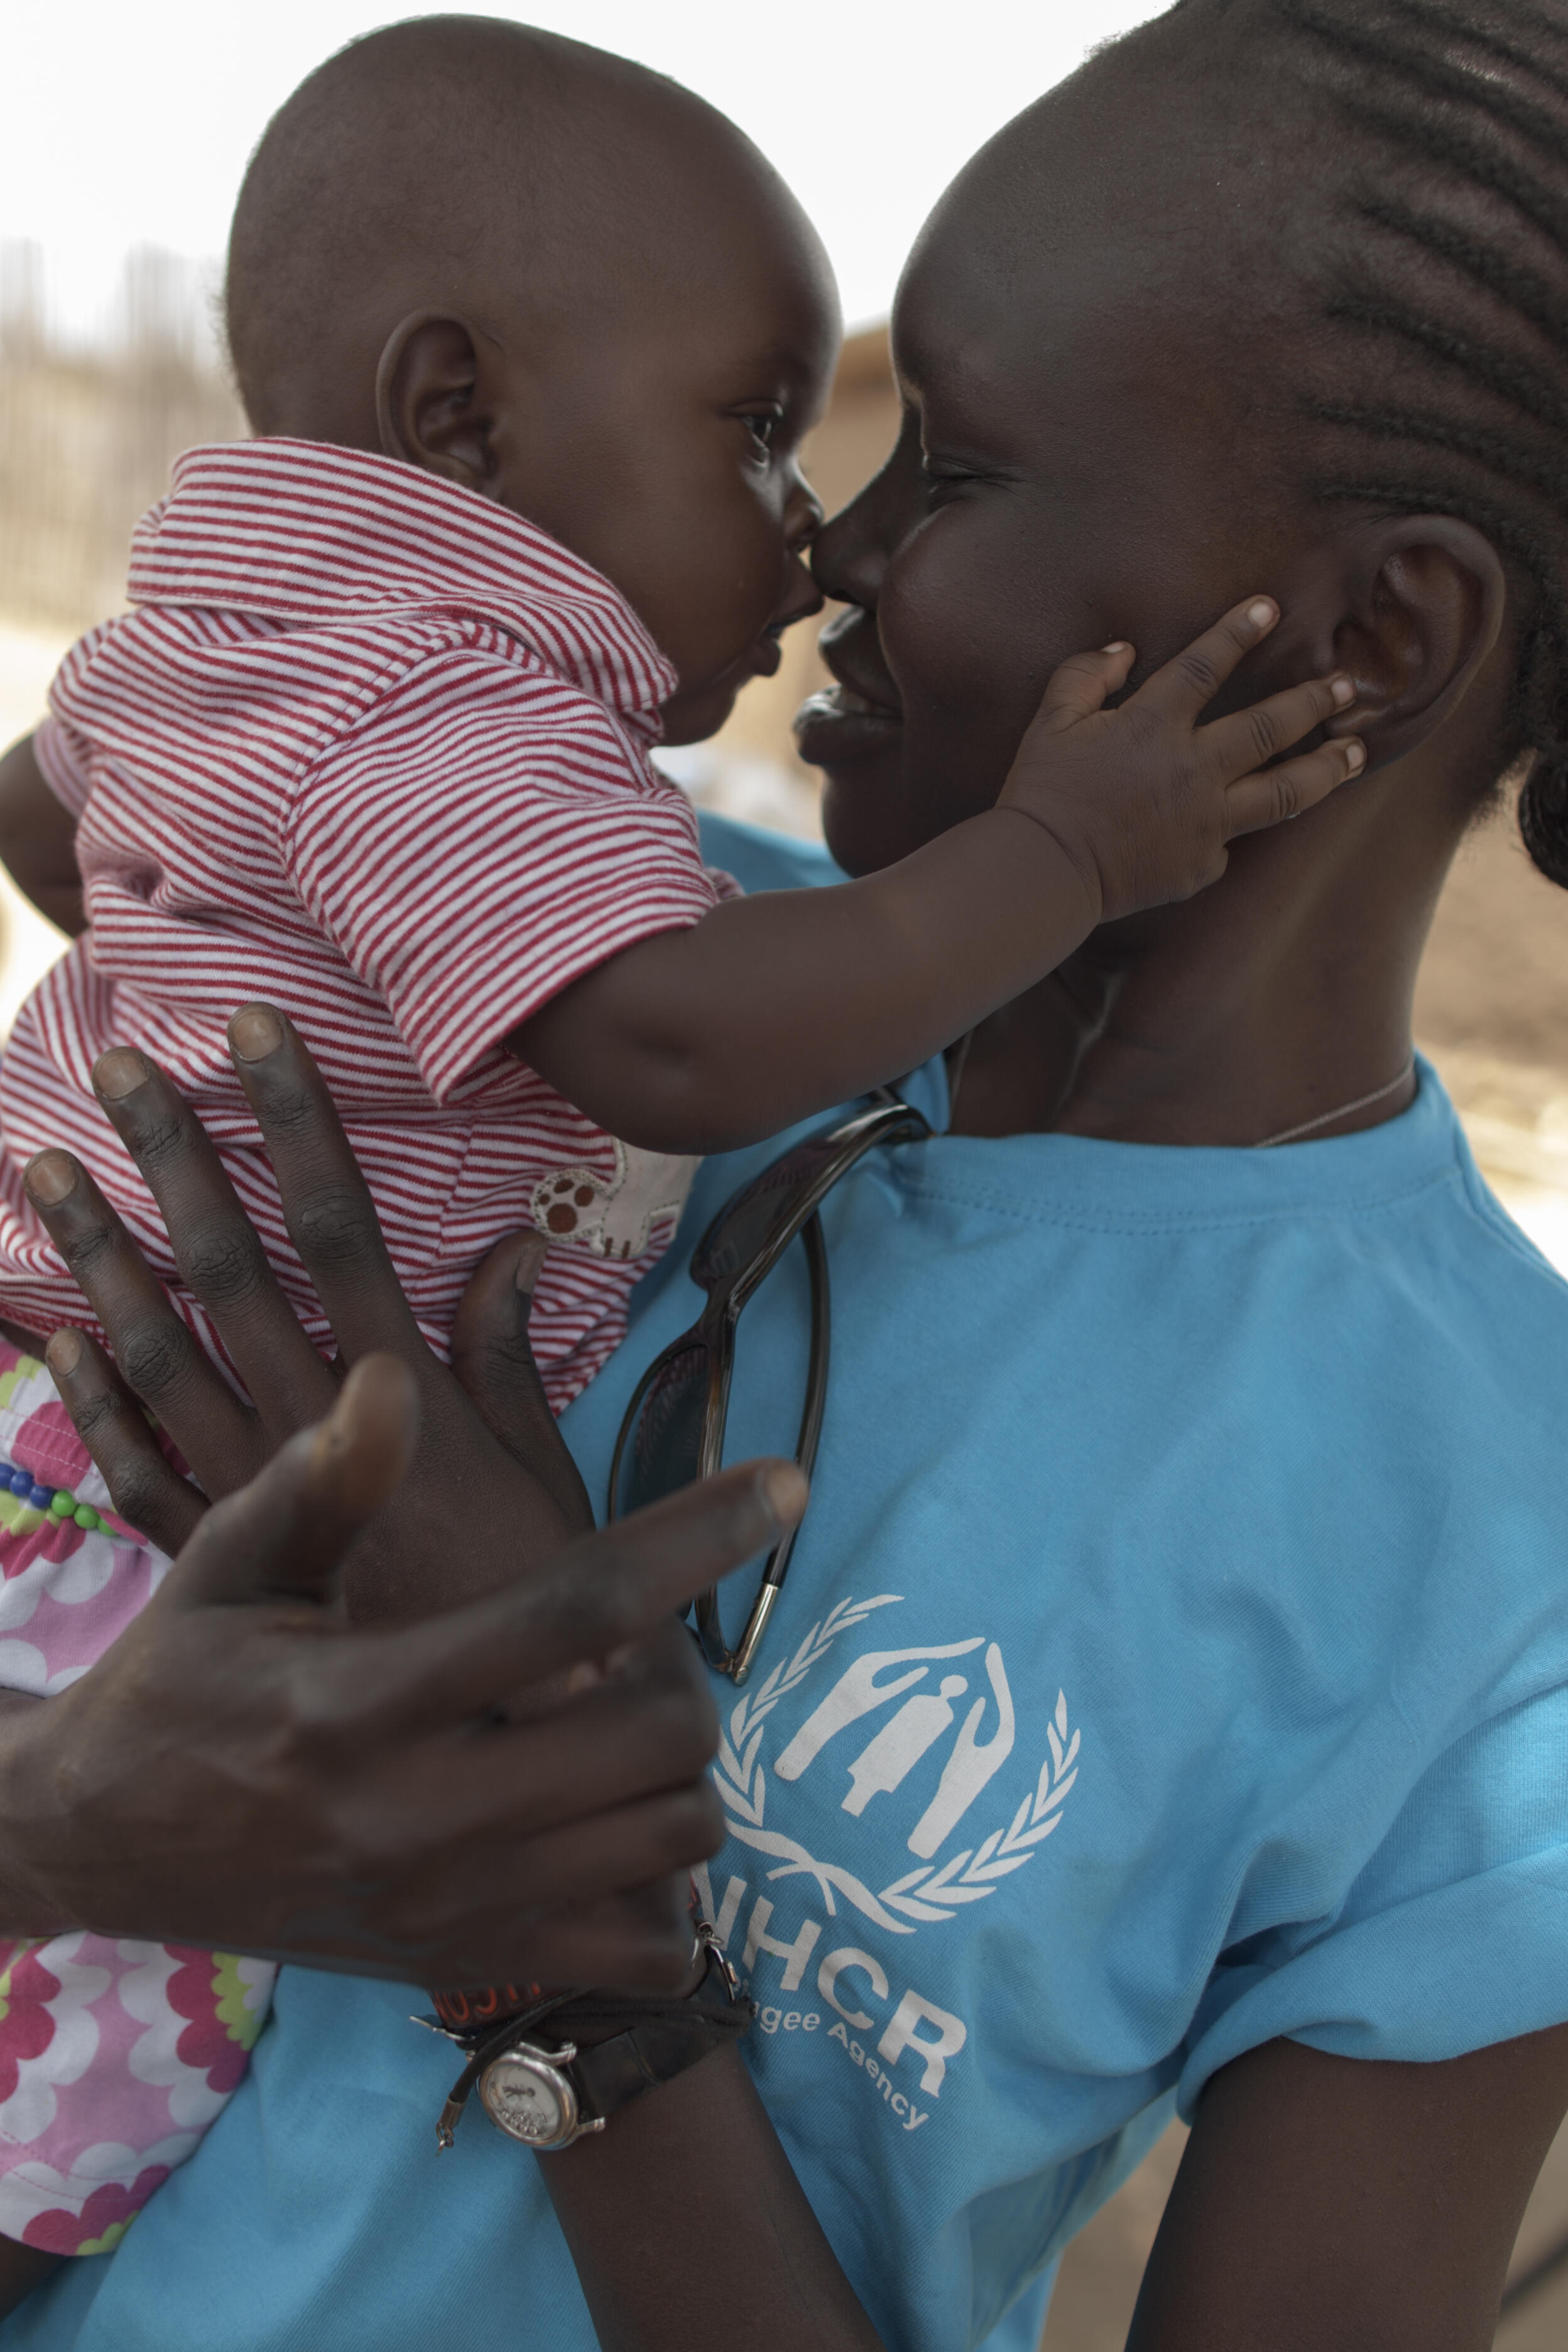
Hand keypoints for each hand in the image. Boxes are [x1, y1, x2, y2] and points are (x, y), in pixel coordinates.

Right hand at [2, 1348, 805, 1987]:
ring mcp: (448, 1912)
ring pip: (673, 1837)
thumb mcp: (226, 1565)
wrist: (100, 1843)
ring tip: (618, 1722)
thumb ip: (321, 1483)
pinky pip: (644, 1952)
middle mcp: (415, 1820)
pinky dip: (660, 1885)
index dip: (693, 1538)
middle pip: (658, 1737)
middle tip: (643, 1643)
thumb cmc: (181, 1675)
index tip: (786, 1482)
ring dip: (677, 1766)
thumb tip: (393, 1379)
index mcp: (359, 1704)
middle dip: (685, 1668)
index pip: (573, 1611)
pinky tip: (606, 1820)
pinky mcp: (462, 1967)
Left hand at [24, 1004, 591, 1620]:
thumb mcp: (544, 1475)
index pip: (335, 1226)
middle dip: (172, 1160)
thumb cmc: (532, 1605)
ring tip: (42, 1171)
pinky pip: (132, 1470)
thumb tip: (513, 1242)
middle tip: (117, 1069)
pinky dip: (93, 1400)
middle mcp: (308, 1431)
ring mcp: (248, 1495)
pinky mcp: (217, 1562)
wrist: (486, 1755)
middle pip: (226, 1269)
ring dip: (97, 1258)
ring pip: (157, 1355)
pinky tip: (56, 1336)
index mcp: (400, 1394)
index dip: (294, 1122)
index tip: (253, 1030)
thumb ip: (506, 1359)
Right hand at [996, 596, 1364, 923]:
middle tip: (1347, 687)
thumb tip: (1124, 650)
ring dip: (1327, 768)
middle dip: (1314, 701)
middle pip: (1272, 726)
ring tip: (1357, 753)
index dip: (1239, 631)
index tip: (1270, 609)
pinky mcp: (1201, 865)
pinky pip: (1230, 842)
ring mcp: (1205, 820)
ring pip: (1286, 791)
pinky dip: (1237, 827)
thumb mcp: (1050, 721)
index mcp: (1153, 725)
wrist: (1043, 873)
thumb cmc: (1041, 793)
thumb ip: (1085, 676)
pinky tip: (1254, 818)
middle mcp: (1193, 769)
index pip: (1206, 665)